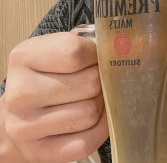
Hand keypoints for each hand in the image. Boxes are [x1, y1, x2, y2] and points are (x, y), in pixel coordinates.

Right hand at [0, 33, 108, 162]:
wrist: (15, 116)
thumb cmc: (41, 78)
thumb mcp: (52, 51)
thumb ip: (82, 46)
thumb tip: (119, 51)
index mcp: (24, 58)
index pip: (75, 52)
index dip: (95, 54)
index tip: (94, 58)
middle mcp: (20, 92)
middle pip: (90, 82)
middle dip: (100, 80)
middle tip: (93, 80)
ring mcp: (26, 126)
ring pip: (90, 112)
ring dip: (99, 105)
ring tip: (88, 99)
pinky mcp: (39, 152)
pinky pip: (86, 141)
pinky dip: (98, 129)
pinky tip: (92, 119)